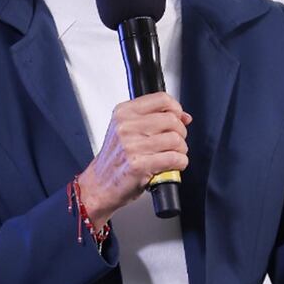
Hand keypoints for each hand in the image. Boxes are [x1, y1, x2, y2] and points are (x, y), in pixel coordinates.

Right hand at [77, 93, 191, 227]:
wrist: (99, 185)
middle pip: (172, 120)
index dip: (176, 109)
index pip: (161, 99)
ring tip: (173, 155)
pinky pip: (174, 159)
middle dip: (181, 133)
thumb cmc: (115, 159)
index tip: (178, 118)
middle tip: (175, 142)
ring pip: (176, 140)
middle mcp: (126, 127)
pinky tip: (172, 166)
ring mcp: (132, 146)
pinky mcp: (139, 165)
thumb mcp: (127, 130)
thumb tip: (184, 117)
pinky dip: (180, 163)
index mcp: (123, 113)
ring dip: (181, 150)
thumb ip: (155, 118)